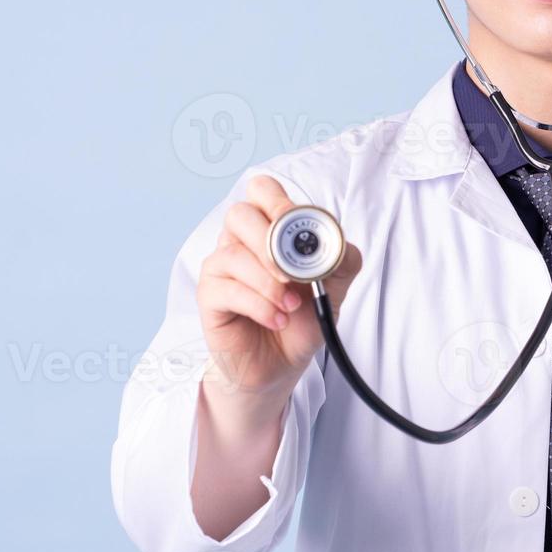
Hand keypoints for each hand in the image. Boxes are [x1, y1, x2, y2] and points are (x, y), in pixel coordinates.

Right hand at [196, 173, 361, 396]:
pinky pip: (228, 290)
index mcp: (269, 228)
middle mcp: (240, 241)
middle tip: (293, 273)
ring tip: (291, 306)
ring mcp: (221, 267)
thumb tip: (339, 245)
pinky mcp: (210, 296)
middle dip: (269, 242)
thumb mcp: (334, 287)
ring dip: (269, 282)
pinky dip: (259, 306)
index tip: (298, 227)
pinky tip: (277, 319)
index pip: (261, 190)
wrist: (283, 362)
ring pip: (233, 254)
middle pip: (240, 214)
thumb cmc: (303, 318)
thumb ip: (341, 261)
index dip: (278, 201)